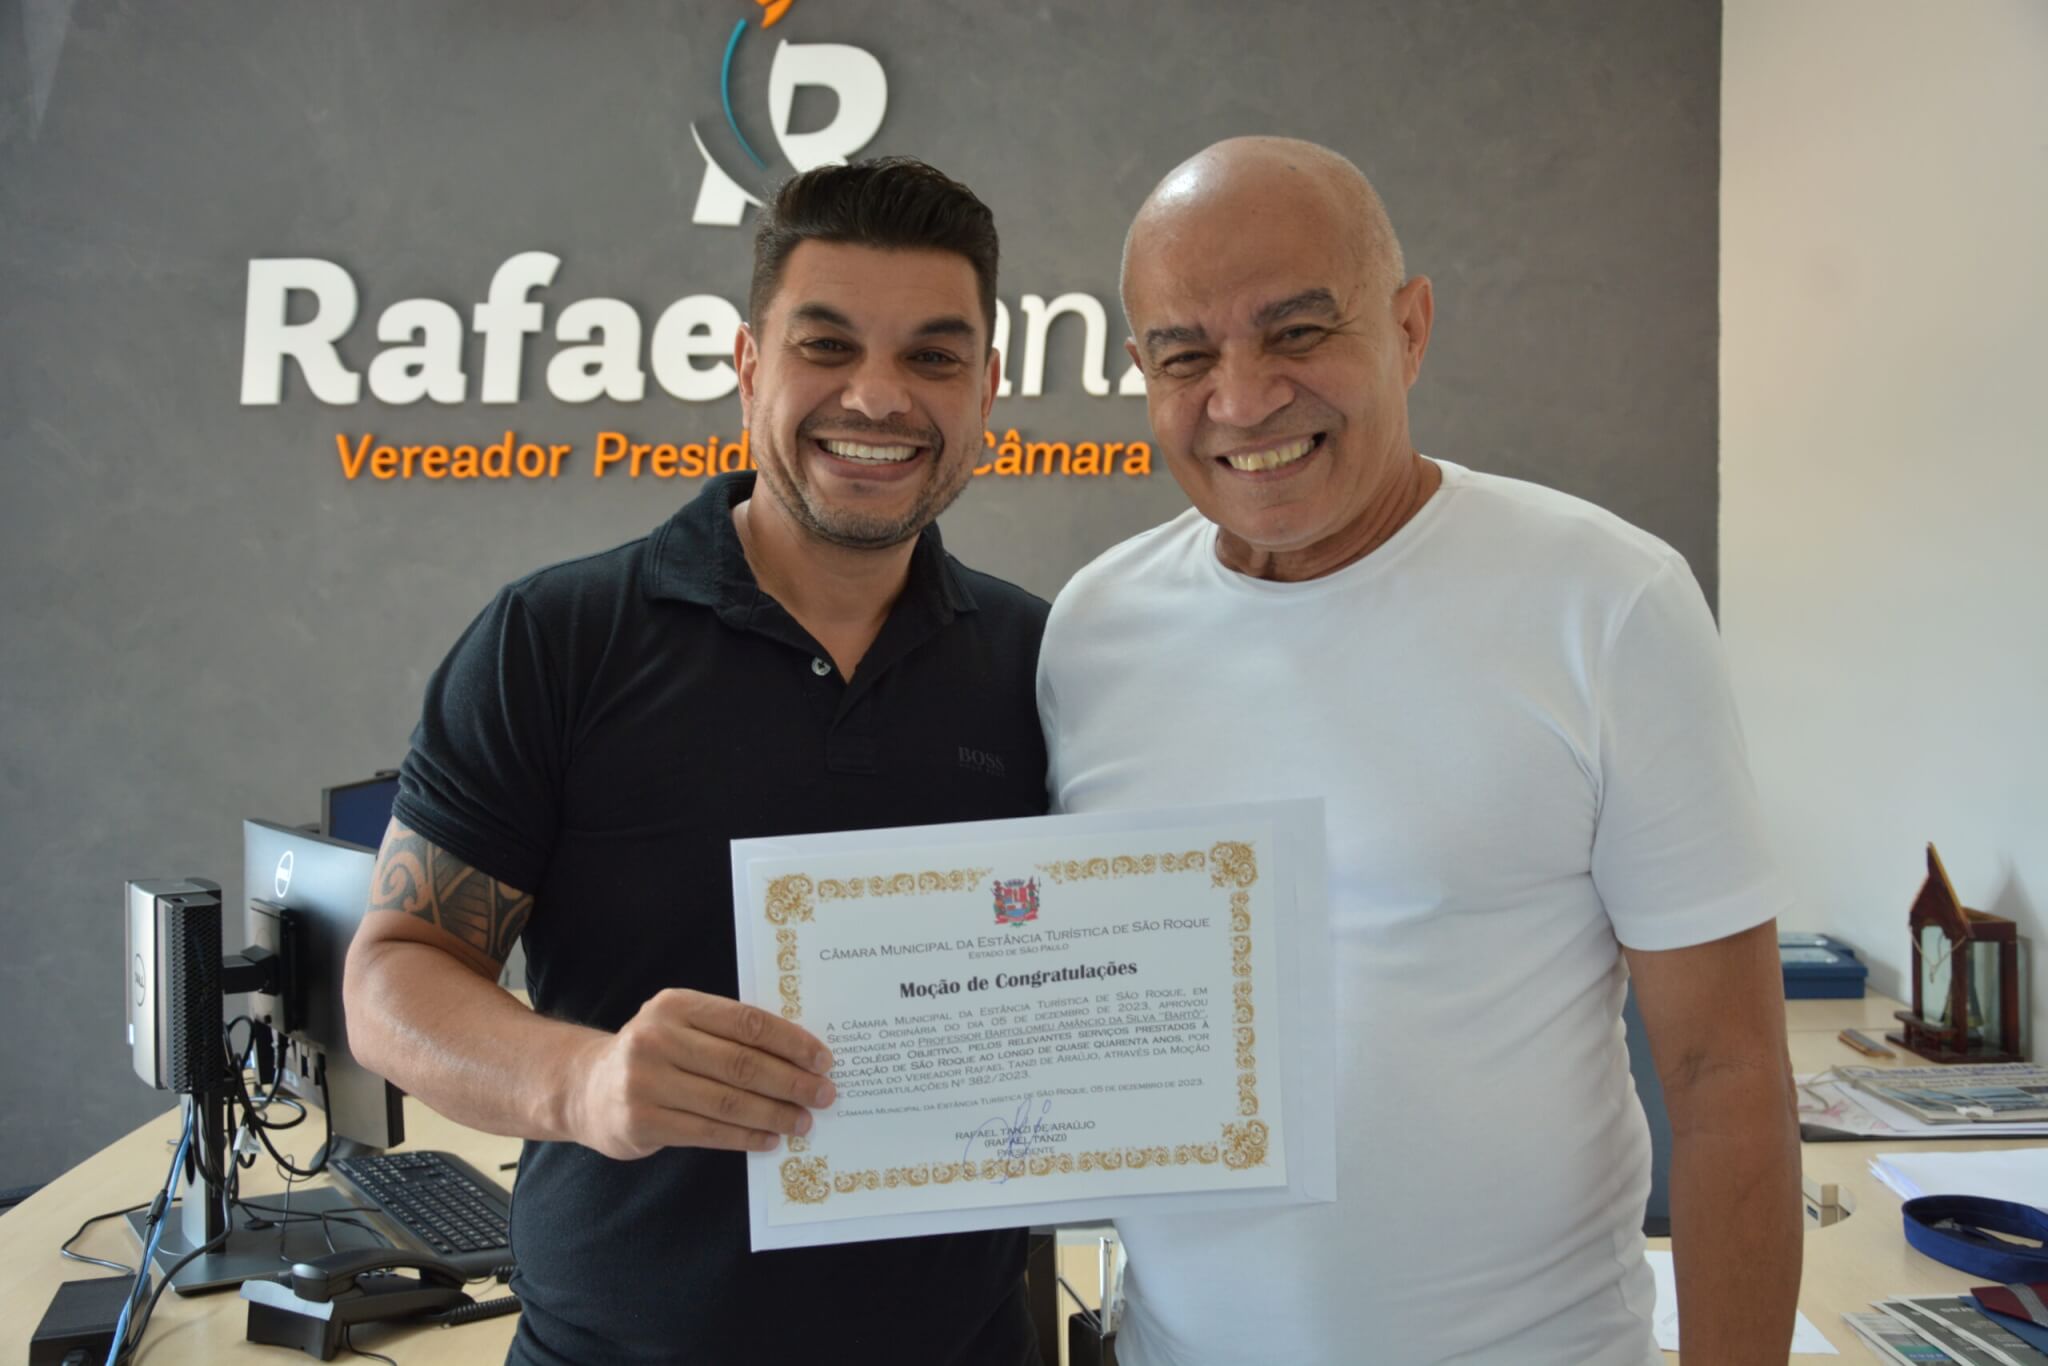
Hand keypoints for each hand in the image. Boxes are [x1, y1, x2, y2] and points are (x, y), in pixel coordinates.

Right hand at [569, 988, 835, 1158]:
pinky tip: (770, 1139)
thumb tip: (800, 1056)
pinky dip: (745, 1136)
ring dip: (774, 1114)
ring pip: (728, 1101)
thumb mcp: (682, 1026)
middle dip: (791, 1081)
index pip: (748, 1022)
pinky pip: (708, 1131)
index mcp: (677, 1005)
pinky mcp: (642, 1121)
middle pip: (741, 1063)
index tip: (824, 1059)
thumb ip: (728, 1033)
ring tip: (803, 1122)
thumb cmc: (655, 1054)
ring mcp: (646, 1081)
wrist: (588, 1087)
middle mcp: (658, 1038)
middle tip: (824, 1094)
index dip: (792, 1042)